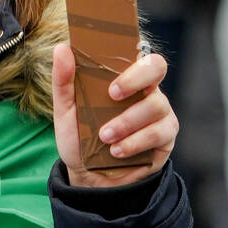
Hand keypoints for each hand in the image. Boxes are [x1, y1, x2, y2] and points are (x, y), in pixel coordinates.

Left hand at [51, 41, 177, 188]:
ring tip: (105, 137)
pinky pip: (159, 132)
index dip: (131, 54)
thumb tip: (62, 48)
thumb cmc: (80, 137)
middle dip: (135, 80)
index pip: (136, 51)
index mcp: (124, 76)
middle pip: (156, 67)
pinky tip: (118, 151)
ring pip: (155, 104)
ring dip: (127, 121)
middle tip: (112, 96)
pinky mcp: (166, 136)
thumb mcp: (66, 110)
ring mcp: (159, 112)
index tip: (111, 79)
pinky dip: (136, 142)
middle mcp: (145, 89)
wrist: (90, 178)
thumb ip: (63, 80)